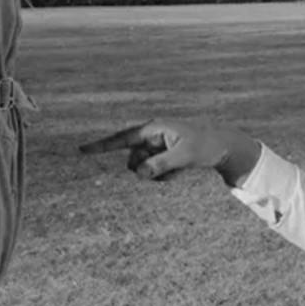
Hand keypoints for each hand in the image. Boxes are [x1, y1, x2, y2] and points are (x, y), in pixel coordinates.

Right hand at [79, 120, 260, 184]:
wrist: (224, 148)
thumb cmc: (205, 146)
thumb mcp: (184, 156)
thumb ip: (160, 165)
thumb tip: (138, 173)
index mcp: (154, 129)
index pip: (122, 138)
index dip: (100, 146)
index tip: (79, 151)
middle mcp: (152, 136)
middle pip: (134, 160)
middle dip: (146, 170)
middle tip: (170, 169)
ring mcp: (157, 147)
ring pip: (144, 169)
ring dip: (157, 175)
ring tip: (178, 170)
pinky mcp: (163, 157)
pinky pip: (155, 173)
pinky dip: (164, 176)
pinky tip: (180, 171)